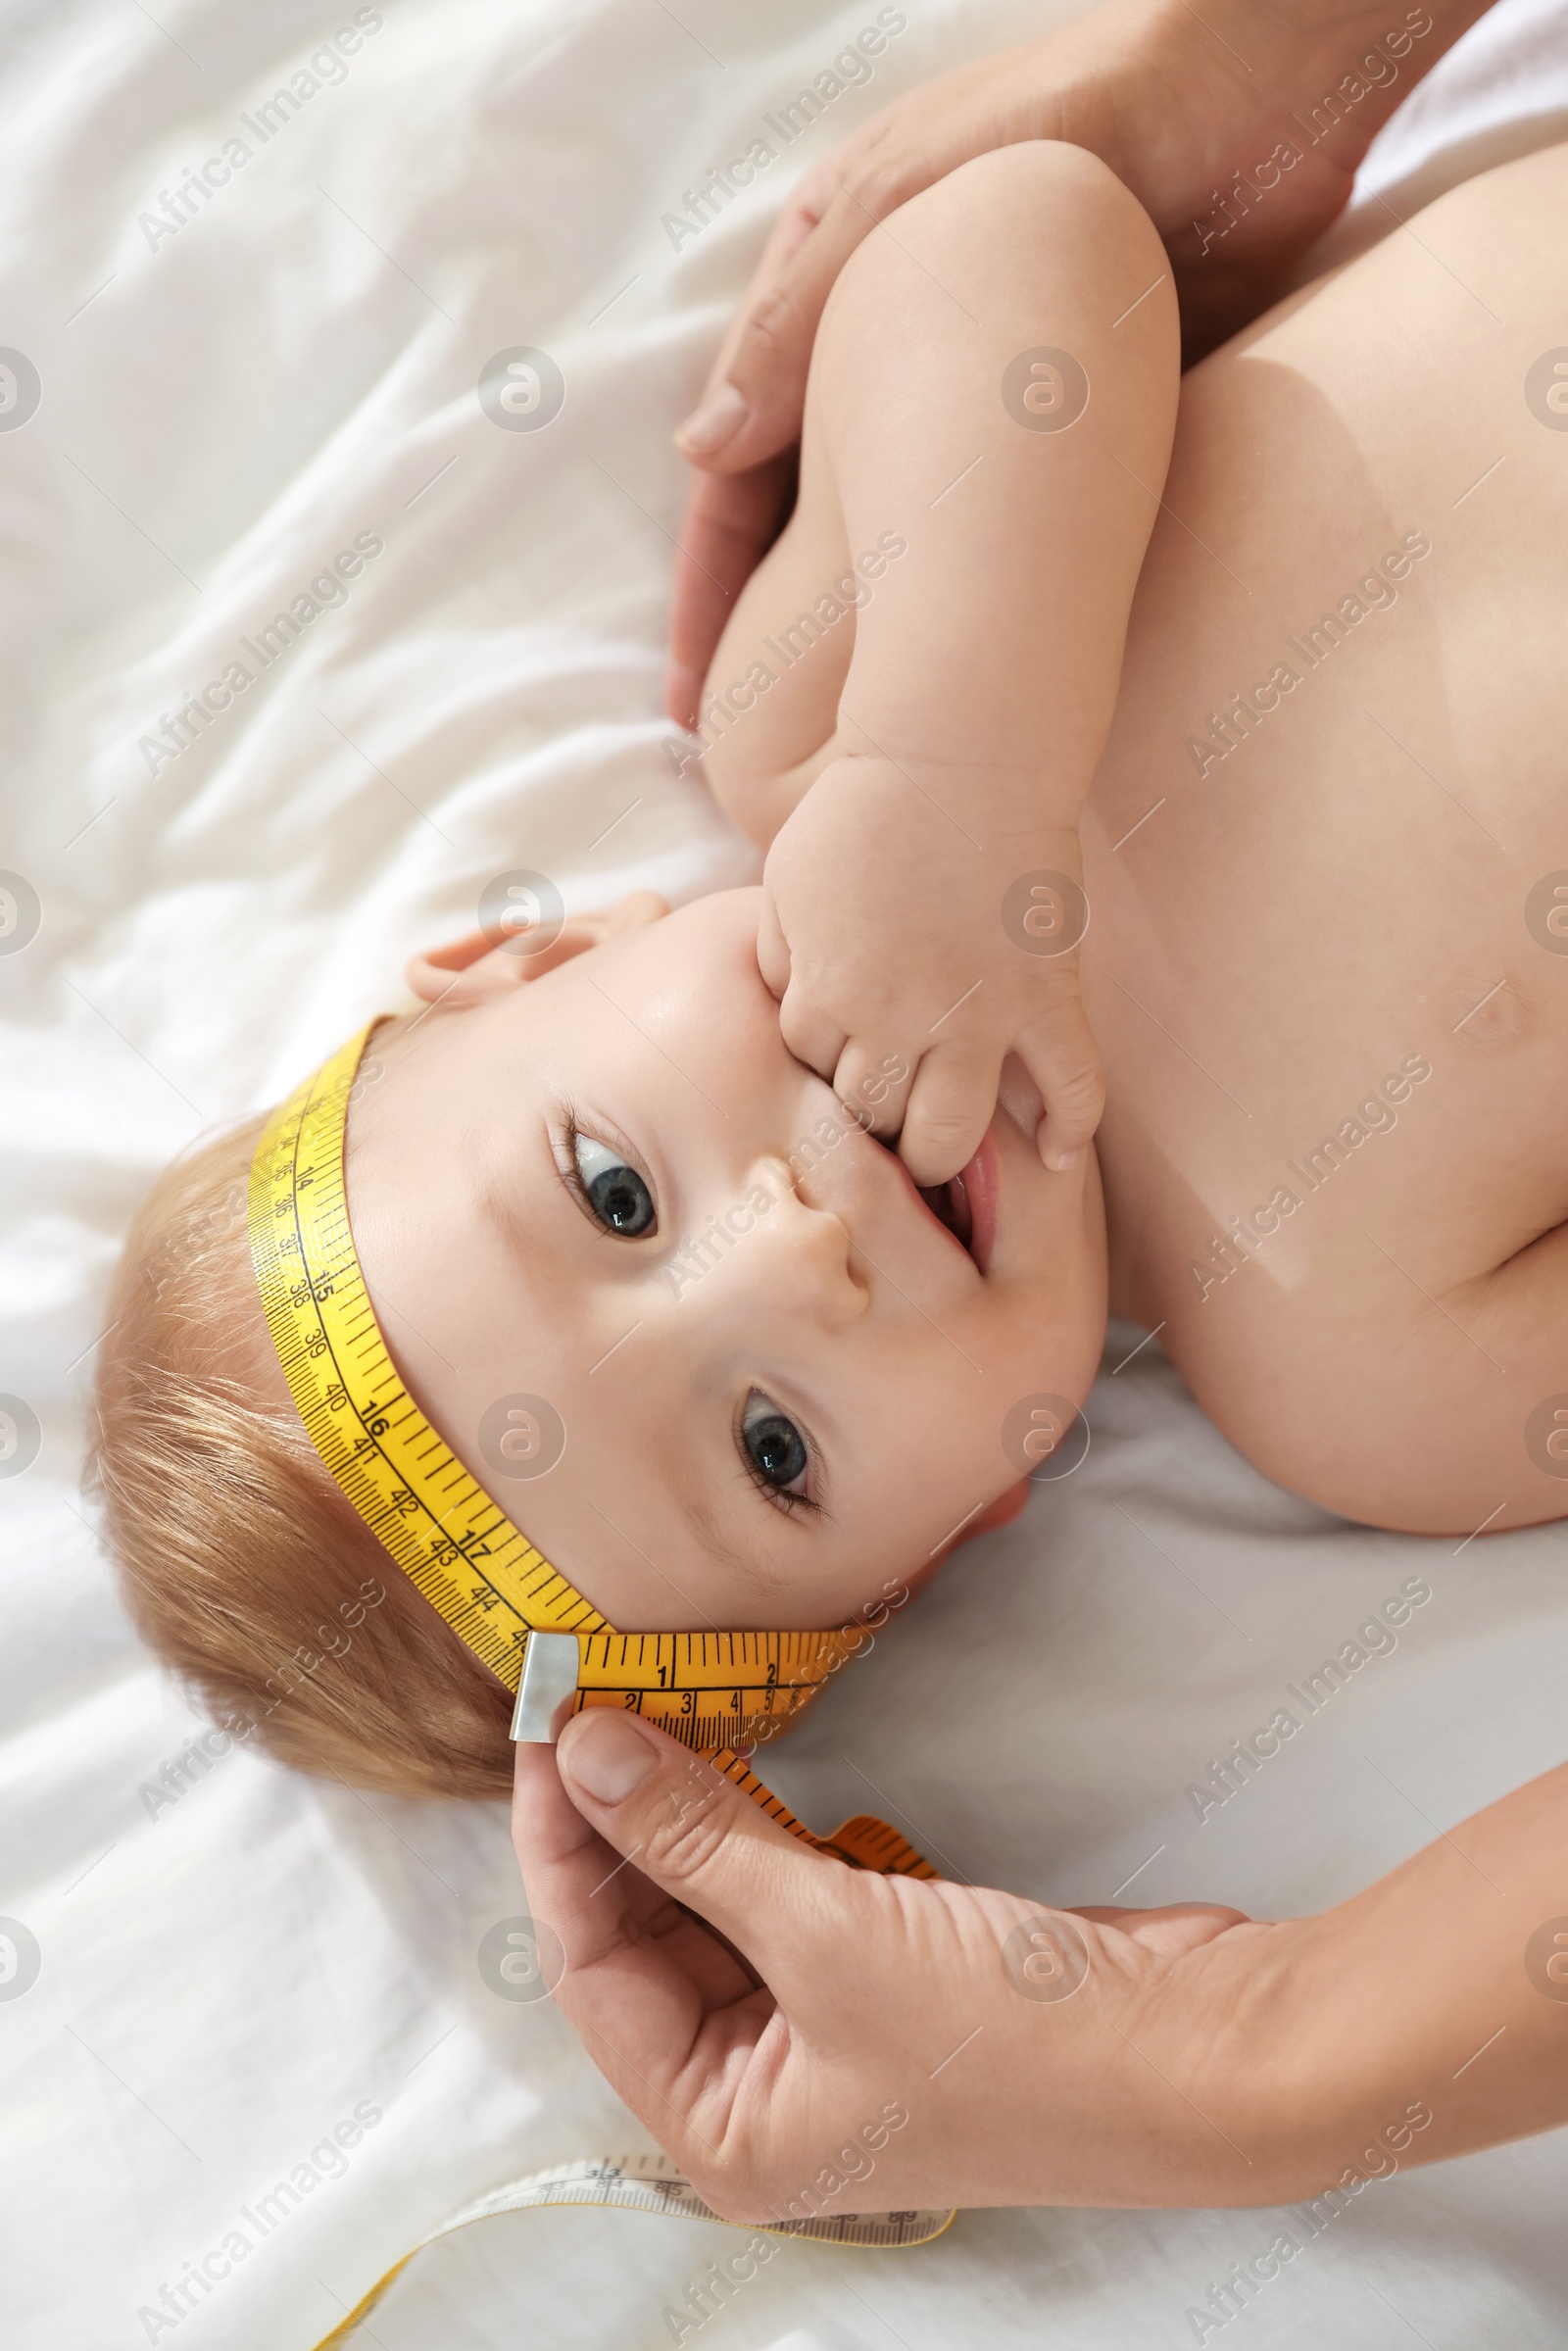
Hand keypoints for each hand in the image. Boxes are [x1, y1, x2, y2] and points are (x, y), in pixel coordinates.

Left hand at [512, 1710, 1271, 2219]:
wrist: (1198, 2050)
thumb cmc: (1016, 2038)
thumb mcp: (831, 1935)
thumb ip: (696, 1839)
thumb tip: (586, 1752)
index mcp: (724, 2131)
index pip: (592, 1972)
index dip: (561, 1844)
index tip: (548, 1727)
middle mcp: (761, 2093)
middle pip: (643, 1938)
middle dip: (616, 1821)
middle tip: (590, 1699)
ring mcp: (825, 2031)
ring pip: (711, 1906)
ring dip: (683, 1812)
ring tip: (644, 1705)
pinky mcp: (880, 1971)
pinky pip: (782, 1889)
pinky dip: (755, 1826)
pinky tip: (728, 1755)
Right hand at [665, 0, 1474, 721]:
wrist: (1253, 107)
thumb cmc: (1068, 120)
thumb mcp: (897, 200)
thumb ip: (796, 323)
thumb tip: (701, 452)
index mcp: (826, 284)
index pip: (738, 462)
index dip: (710, 582)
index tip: (691, 689)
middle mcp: (887, 348)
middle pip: (803, 515)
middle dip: (768, 634)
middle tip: (744, 747)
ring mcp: (977, 395)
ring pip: (893, 537)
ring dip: (862, 634)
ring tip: (837, 740)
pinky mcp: (1067, 426)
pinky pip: (995, 535)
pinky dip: (964, 605)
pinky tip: (949, 681)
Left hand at [757, 756, 1102, 1184]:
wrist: (956, 756)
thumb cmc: (862, 806)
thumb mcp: (786, 880)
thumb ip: (782, 955)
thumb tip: (791, 1008)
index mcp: (825, 995)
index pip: (812, 1072)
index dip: (826, 1068)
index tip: (844, 1063)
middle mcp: (895, 1024)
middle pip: (873, 1116)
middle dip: (874, 1125)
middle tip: (889, 1124)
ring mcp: (977, 1019)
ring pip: (950, 1132)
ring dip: (943, 1154)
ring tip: (948, 1160)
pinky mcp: (1045, 1000)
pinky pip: (1070, 1085)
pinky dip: (1070, 1127)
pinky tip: (1059, 1157)